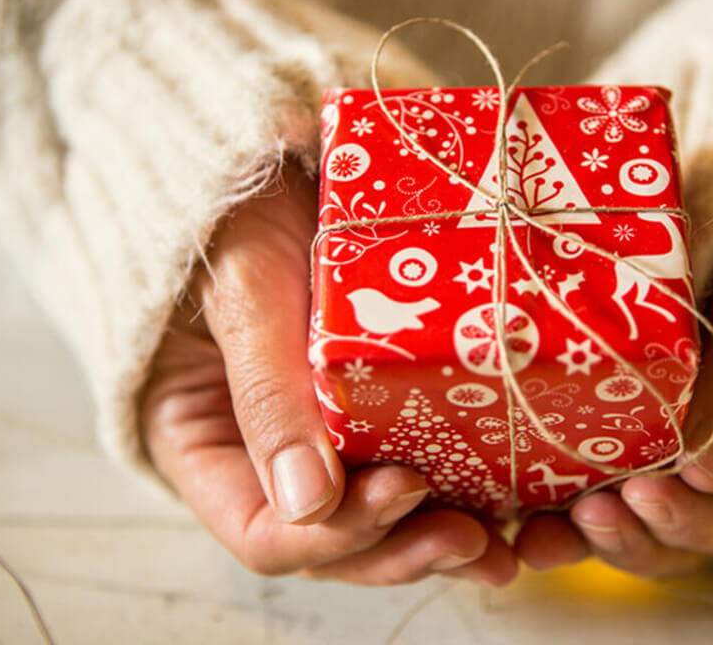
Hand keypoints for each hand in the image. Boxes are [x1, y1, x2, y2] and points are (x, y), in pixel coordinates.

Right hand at [140, 161, 516, 585]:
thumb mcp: (246, 289)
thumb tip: (307, 503)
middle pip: (329, 539)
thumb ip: (266, 388)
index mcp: (206, 441)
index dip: (334, 532)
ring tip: (499, 544)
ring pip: (374, 520)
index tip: (404, 490)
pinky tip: (506, 504)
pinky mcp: (375, 409)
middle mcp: (265, 453)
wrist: (278, 163)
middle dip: (398, 548)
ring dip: (433, 540)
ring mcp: (323, 435)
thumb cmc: (241, 213)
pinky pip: (410, 467)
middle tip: (472, 538)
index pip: (260, 530)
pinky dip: (453, 494)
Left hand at [514, 246, 712, 574]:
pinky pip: (588, 487)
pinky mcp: (616, 440)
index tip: (648, 493)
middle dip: (634, 538)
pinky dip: (555, 506)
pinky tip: (513, 514)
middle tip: (591, 513)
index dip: (698, 522)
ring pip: (630, 525)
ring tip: (538, 535)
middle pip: (682, 541)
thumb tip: (705, 472)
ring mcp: (666, 461)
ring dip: (585, 538)